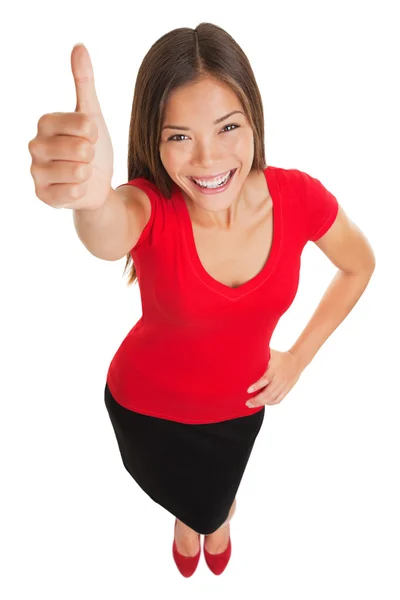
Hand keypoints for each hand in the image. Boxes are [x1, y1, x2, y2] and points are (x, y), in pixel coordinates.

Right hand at [28, 43, 113, 210]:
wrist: (95, 184)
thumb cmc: (92, 148)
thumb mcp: (92, 114)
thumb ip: (84, 82)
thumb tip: (79, 46)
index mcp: (45, 122)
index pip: (82, 123)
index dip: (94, 133)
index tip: (91, 137)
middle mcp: (35, 145)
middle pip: (80, 148)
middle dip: (91, 155)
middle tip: (85, 158)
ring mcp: (36, 172)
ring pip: (77, 171)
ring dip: (87, 173)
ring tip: (81, 172)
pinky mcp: (42, 195)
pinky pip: (72, 192)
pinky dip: (81, 191)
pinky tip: (76, 188)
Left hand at [245, 349, 303, 407]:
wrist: (297, 360)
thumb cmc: (280, 356)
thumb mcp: (271, 353)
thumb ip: (260, 354)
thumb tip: (245, 350)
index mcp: (275, 369)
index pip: (266, 379)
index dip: (257, 385)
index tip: (248, 390)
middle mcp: (280, 379)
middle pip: (269, 392)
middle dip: (257, 399)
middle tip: (247, 402)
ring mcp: (284, 385)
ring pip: (273, 398)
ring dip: (261, 403)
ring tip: (251, 405)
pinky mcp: (287, 390)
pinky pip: (279, 399)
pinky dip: (270, 403)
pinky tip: (263, 403)